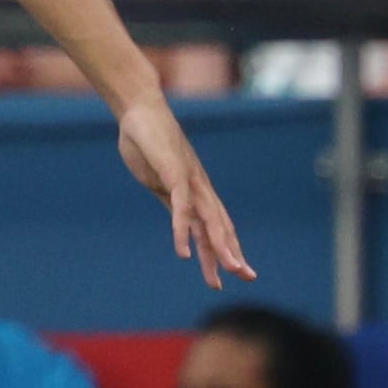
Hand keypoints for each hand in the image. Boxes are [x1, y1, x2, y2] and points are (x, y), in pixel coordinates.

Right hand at [116, 97, 255, 291]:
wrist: (141, 111)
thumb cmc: (148, 143)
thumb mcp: (159, 179)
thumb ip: (170, 197)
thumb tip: (176, 213)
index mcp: (196, 192)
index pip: (217, 226)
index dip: (227, 248)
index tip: (236, 271)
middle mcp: (199, 189)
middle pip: (220, 228)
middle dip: (233, 254)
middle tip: (246, 277)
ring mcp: (189, 182)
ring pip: (208, 222)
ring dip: (217, 249)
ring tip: (225, 273)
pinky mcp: (174, 176)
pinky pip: (181, 210)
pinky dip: (182, 233)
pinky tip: (183, 254)